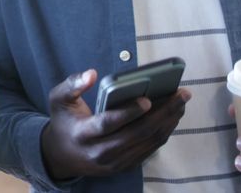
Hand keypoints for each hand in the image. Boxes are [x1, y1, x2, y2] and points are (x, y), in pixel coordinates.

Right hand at [40, 69, 190, 179]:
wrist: (61, 156)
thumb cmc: (64, 121)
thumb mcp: (58, 99)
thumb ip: (73, 84)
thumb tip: (92, 74)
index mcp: (83, 134)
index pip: (108, 124)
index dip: (129, 113)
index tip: (147, 99)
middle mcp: (100, 152)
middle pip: (137, 134)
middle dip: (163, 113)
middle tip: (181, 94)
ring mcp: (114, 162)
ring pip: (148, 143)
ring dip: (168, 122)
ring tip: (181, 102)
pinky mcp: (124, 166)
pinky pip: (149, 149)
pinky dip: (163, 132)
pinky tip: (172, 116)